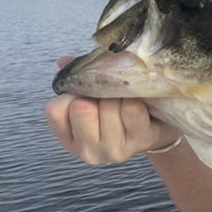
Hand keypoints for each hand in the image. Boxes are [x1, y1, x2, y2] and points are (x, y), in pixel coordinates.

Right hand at [45, 56, 179, 163]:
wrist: (155, 128)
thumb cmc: (118, 110)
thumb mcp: (92, 97)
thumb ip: (77, 79)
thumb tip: (64, 61)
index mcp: (70, 139)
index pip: (55, 110)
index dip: (71, 94)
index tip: (85, 94)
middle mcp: (88, 151)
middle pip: (82, 107)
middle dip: (96, 93)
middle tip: (108, 95)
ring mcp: (114, 150)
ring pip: (108, 105)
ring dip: (118, 94)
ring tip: (124, 98)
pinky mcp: (139, 141)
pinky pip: (131, 108)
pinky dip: (135, 98)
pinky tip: (139, 101)